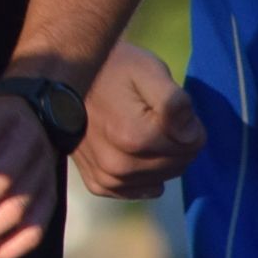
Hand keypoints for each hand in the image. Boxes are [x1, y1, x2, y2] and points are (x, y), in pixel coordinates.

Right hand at [74, 40, 205, 198]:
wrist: (64, 76)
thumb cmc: (112, 68)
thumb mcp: (148, 70)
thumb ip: (174, 102)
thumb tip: (192, 136)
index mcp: (134, 137)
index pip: (193, 143)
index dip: (188, 121)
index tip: (167, 103)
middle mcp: (119, 166)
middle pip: (179, 164)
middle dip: (176, 141)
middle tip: (154, 114)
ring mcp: (106, 179)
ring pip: (161, 178)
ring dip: (159, 157)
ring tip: (139, 128)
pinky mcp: (97, 184)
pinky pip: (138, 189)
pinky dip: (142, 173)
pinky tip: (132, 152)